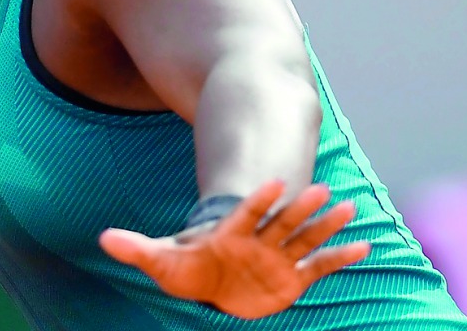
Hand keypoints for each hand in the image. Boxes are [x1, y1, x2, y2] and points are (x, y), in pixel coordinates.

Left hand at [99, 179, 370, 319]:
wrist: (215, 284)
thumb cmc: (191, 270)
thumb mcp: (161, 264)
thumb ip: (137, 250)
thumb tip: (103, 239)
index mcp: (232, 234)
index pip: (246, 212)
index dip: (258, 199)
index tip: (274, 181)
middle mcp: (261, 240)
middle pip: (282, 222)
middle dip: (300, 207)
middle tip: (321, 188)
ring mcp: (279, 256)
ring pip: (306, 237)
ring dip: (326, 224)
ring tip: (347, 207)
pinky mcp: (293, 276)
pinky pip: (320, 266)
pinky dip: (340, 257)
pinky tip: (362, 247)